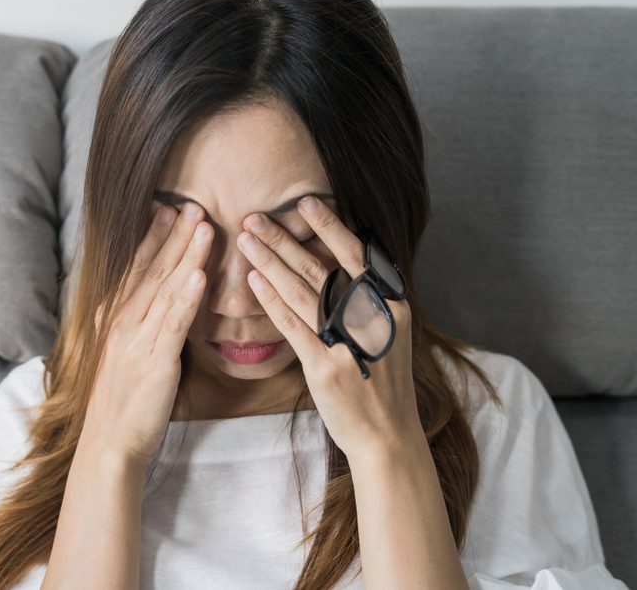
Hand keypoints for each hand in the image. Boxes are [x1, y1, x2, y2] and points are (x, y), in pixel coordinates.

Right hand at [82, 200, 211, 468]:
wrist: (109, 442)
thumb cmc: (121, 399)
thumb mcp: (124, 352)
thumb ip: (138, 322)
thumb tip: (160, 298)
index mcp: (114, 317)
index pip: (136, 268)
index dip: (152, 237)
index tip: (168, 208)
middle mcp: (122, 322)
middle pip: (152, 270)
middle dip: (174, 235)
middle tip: (192, 203)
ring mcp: (136, 339)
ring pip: (165, 289)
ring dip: (185, 255)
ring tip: (203, 225)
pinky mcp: (154, 361)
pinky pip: (173, 323)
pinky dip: (186, 297)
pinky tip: (199, 274)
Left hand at [236, 195, 422, 460]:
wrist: (387, 434)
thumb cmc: (382, 380)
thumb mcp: (387, 332)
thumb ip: (366, 299)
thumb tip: (338, 261)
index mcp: (390, 304)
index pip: (355, 255)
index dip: (328, 226)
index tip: (304, 202)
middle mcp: (371, 317)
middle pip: (320, 268)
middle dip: (282, 239)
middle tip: (254, 217)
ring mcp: (348, 342)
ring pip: (301, 291)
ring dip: (269, 261)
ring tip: (245, 239)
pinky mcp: (325, 366)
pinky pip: (292, 325)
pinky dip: (271, 300)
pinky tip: (252, 281)